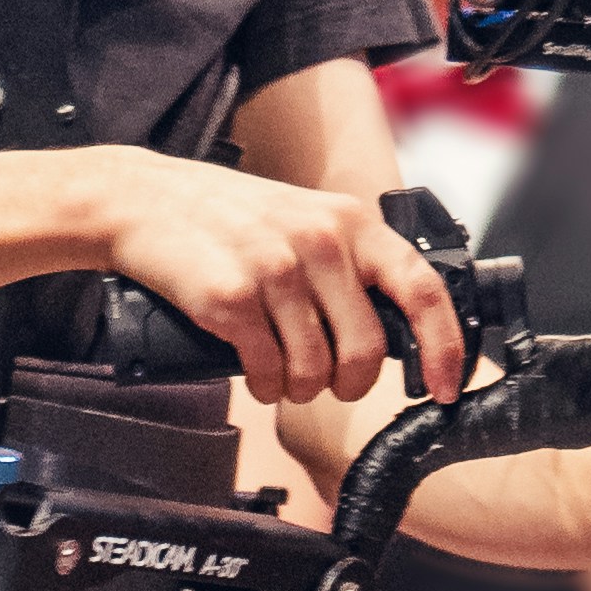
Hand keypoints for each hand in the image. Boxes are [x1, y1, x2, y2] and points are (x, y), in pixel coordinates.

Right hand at [88, 151, 462, 414]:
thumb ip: (351, 263)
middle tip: (331, 386)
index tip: (445, 387)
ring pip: (315, 370)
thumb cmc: (228, 217)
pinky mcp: (232, 298)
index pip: (422, 290)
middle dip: (350, 384)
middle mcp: (320, 242)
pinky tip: (255, 373)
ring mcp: (276, 269)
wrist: (145, 201)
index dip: (444, 347)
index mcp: (351, 222)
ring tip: (281, 373)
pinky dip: (264, 386)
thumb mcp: (306, 218)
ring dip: (300, 388)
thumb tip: (399, 332)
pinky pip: (268, 372)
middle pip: (366, 349)